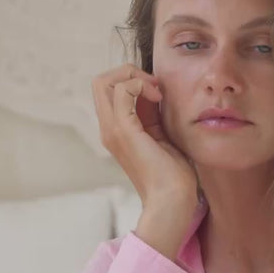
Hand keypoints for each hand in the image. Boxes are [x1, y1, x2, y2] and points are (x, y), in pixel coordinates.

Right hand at [91, 62, 198, 211]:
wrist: (172, 200)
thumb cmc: (173, 175)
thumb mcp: (161, 136)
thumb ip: (153, 115)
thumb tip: (156, 91)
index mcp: (115, 130)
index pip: (108, 90)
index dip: (131, 80)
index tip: (157, 92)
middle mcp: (108, 129)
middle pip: (100, 82)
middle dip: (129, 72)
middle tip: (154, 87)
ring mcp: (112, 130)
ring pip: (103, 81)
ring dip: (134, 77)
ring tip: (156, 93)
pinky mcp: (123, 131)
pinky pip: (121, 91)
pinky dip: (140, 84)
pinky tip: (158, 98)